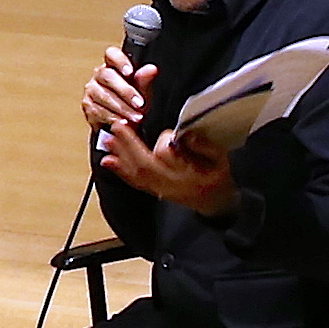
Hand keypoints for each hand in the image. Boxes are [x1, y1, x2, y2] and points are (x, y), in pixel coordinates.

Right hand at [79, 48, 148, 140]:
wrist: (124, 125)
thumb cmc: (133, 103)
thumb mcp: (142, 92)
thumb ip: (145, 80)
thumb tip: (151, 68)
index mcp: (113, 65)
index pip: (112, 54)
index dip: (119, 61)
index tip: (130, 72)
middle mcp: (99, 75)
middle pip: (108, 76)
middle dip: (125, 91)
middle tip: (140, 103)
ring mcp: (92, 90)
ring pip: (103, 95)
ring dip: (122, 108)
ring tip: (136, 117)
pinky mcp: (88, 106)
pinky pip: (98, 110)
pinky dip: (113, 117)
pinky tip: (123, 122)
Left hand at [98, 115, 240, 215]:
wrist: (216, 202)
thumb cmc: (217, 176)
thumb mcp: (221, 159)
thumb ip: (205, 146)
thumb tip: (187, 134)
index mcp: (188, 174)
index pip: (167, 154)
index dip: (163, 140)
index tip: (165, 130)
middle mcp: (170, 183)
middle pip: (145, 163)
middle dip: (130, 144)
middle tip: (118, 125)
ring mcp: (160, 189)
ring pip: (136, 173)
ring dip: (121, 155)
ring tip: (108, 139)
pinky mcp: (154, 191)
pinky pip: (134, 181)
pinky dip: (120, 171)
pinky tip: (107, 161)